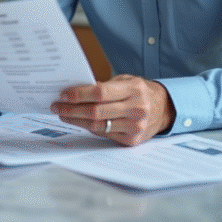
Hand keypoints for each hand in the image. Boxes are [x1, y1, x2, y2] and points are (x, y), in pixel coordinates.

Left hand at [49, 74, 175, 145]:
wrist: (164, 109)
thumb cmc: (140, 92)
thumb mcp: (126, 81)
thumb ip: (105, 86)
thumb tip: (76, 91)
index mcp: (134, 90)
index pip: (100, 93)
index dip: (79, 94)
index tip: (63, 94)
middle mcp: (136, 109)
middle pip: (96, 112)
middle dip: (72, 109)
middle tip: (57, 106)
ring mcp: (135, 127)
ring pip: (98, 126)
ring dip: (76, 120)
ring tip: (63, 115)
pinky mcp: (132, 140)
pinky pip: (104, 134)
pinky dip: (89, 128)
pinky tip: (79, 122)